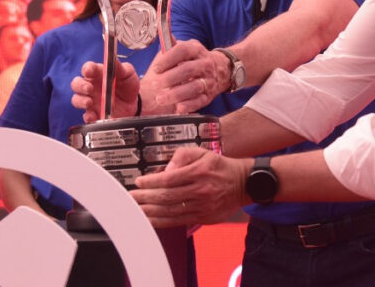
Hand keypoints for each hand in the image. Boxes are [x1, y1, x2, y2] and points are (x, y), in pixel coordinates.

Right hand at [70, 60, 139, 122]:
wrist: (133, 103)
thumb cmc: (128, 85)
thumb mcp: (128, 74)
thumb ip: (120, 67)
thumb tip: (114, 58)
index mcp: (97, 73)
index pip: (87, 68)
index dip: (86, 69)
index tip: (89, 71)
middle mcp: (90, 86)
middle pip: (76, 84)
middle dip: (80, 86)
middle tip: (89, 89)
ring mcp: (91, 101)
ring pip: (77, 100)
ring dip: (81, 101)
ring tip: (89, 102)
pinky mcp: (94, 113)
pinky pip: (86, 116)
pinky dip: (88, 116)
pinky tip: (93, 116)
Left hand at [131, 147, 248, 227]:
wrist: (243, 183)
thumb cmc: (220, 167)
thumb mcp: (203, 152)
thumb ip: (183, 155)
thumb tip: (166, 168)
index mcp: (199, 172)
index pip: (169, 179)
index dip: (151, 182)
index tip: (139, 182)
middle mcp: (200, 190)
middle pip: (167, 196)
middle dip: (145, 197)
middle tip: (132, 196)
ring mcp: (202, 206)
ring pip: (171, 211)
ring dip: (150, 211)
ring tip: (136, 209)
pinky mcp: (203, 217)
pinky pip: (178, 221)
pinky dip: (162, 221)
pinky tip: (151, 219)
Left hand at [142, 40, 227, 113]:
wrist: (222, 69)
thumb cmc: (195, 59)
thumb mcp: (185, 48)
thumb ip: (171, 44)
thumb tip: (161, 29)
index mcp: (196, 49)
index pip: (182, 51)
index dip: (168, 59)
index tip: (156, 68)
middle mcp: (204, 63)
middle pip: (188, 70)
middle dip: (170, 78)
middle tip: (156, 85)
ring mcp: (208, 80)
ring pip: (194, 87)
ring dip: (177, 94)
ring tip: (161, 99)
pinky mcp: (209, 95)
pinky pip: (200, 101)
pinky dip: (189, 105)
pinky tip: (178, 108)